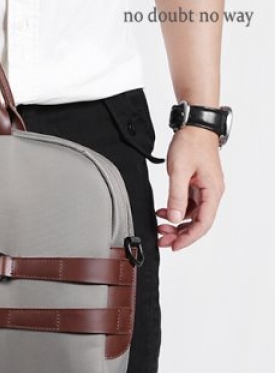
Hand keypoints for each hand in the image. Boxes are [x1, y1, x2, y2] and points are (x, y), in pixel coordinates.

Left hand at [156, 126, 224, 250]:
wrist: (194, 126)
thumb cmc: (190, 144)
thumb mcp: (179, 171)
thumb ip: (176, 196)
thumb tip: (173, 218)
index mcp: (212, 191)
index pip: (203, 223)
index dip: (189, 238)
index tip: (174, 246)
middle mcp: (212, 192)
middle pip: (198, 222)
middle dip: (180, 234)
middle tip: (162, 240)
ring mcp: (205, 189)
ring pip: (192, 215)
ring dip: (176, 223)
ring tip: (160, 228)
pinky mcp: (197, 185)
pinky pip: (188, 205)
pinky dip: (175, 211)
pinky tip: (162, 213)